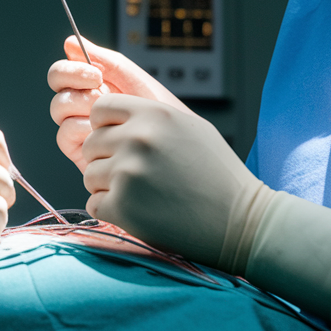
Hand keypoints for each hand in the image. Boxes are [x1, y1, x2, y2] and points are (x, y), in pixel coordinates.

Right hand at [47, 35, 191, 169]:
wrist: (172, 143)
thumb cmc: (157, 110)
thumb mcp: (132, 79)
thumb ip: (103, 59)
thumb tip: (69, 42)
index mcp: (91, 85)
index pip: (63, 71)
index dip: (71, 69)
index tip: (96, 74)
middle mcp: (81, 104)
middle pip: (56, 86)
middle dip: (76, 83)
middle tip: (101, 89)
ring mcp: (79, 126)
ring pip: (59, 108)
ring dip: (83, 105)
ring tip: (111, 112)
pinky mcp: (79, 150)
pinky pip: (64, 134)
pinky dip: (84, 129)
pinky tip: (106, 132)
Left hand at [81, 95, 266, 270]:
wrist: (240, 222)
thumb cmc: (217, 174)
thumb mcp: (190, 127)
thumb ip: (151, 114)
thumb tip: (114, 108)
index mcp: (154, 114)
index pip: (100, 109)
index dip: (106, 126)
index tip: (120, 142)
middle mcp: (137, 139)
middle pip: (90, 143)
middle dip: (106, 159)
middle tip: (136, 175)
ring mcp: (127, 172)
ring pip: (90, 174)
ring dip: (108, 186)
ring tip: (142, 194)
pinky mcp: (122, 206)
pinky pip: (94, 204)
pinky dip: (111, 210)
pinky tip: (140, 211)